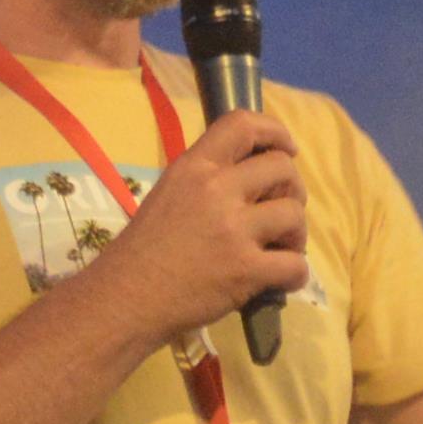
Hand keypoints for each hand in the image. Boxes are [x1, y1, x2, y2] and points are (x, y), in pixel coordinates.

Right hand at [94, 110, 311, 347]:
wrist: (125, 298)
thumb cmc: (143, 251)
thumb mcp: (169, 193)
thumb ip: (207, 181)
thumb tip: (251, 182)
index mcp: (194, 167)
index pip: (243, 124)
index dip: (275, 132)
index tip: (288, 149)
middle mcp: (216, 189)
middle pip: (283, 167)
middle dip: (293, 190)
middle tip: (281, 213)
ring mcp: (233, 229)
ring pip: (295, 214)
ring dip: (297, 233)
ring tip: (280, 249)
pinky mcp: (245, 269)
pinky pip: (296, 265)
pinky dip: (295, 274)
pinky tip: (278, 279)